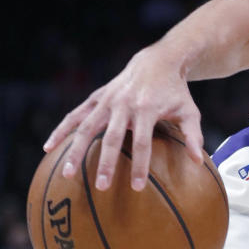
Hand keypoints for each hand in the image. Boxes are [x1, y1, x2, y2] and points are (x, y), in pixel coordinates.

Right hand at [43, 47, 203, 190]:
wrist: (157, 61)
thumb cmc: (176, 92)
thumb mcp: (189, 111)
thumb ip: (192, 135)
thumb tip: (199, 162)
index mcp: (146, 109)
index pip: (142, 142)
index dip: (139, 165)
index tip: (136, 187)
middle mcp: (123, 104)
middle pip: (111, 138)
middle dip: (105, 163)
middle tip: (101, 187)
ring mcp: (106, 100)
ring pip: (86, 127)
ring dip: (75, 150)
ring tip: (67, 174)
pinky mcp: (96, 97)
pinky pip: (75, 115)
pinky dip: (62, 130)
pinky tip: (48, 147)